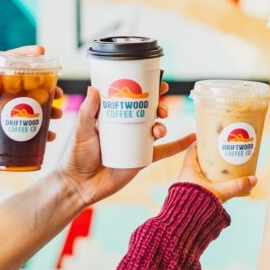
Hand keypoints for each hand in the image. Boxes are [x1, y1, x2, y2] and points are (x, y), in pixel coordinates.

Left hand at [0, 45, 64, 171]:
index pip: (9, 65)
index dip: (25, 56)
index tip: (41, 52)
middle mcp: (1, 98)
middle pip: (28, 87)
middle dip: (46, 88)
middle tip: (58, 93)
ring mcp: (8, 115)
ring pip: (34, 108)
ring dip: (49, 110)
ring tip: (58, 114)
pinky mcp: (12, 132)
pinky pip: (32, 130)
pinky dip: (44, 132)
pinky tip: (51, 135)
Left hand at [58, 86, 191, 207]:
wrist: (82, 185)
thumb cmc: (78, 157)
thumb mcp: (82, 131)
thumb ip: (88, 112)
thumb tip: (94, 88)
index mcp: (115, 117)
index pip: (134, 99)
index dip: (148, 90)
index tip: (159, 84)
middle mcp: (128, 128)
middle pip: (149, 111)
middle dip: (159, 106)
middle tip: (160, 108)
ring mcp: (137, 143)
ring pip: (157, 128)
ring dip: (163, 124)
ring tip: (158, 128)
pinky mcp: (143, 158)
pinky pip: (165, 151)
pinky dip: (179, 145)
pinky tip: (192, 138)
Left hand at [176, 145, 257, 202]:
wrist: (184, 224)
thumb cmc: (197, 204)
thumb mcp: (220, 192)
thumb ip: (237, 186)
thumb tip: (253, 180)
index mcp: (188, 170)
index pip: (192, 151)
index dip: (200, 143)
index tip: (209, 138)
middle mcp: (184, 178)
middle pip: (196, 162)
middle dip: (208, 159)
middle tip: (221, 155)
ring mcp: (185, 189)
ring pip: (198, 176)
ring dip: (208, 173)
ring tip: (222, 171)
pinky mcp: (189, 199)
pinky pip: (199, 187)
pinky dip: (208, 184)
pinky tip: (217, 187)